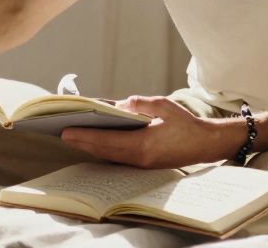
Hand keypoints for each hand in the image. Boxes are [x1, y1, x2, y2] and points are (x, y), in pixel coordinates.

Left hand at [60, 96, 239, 168]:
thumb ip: (140, 104)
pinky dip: (103, 150)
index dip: (84, 137)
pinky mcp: (144, 164)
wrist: (205, 144)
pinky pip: (118, 158)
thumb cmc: (186, 124)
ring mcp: (141, 164)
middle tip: (62, 132)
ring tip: (73, 136)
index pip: (106, 141)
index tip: (66, 131)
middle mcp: (139, 158)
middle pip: (103, 151)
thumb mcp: (164, 106)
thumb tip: (120, 105)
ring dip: (90, 147)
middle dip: (82, 142)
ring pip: (109, 156)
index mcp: (144, 144)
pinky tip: (95, 142)